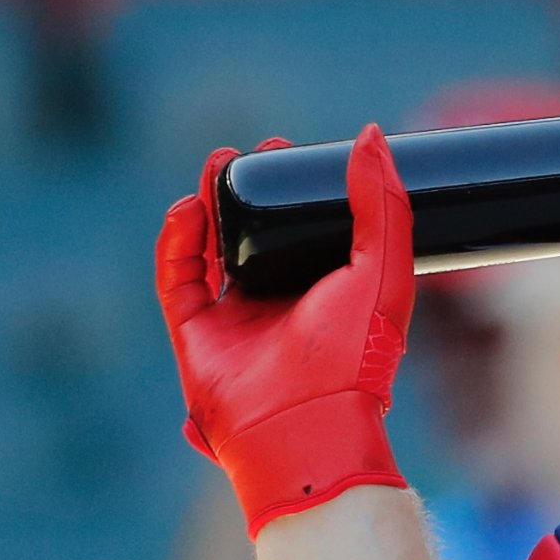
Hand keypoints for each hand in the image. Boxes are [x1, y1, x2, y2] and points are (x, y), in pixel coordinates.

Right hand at [154, 126, 416, 533]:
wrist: (305, 425)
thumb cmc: (355, 356)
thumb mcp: (384, 271)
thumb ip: (383, 204)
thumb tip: (368, 134)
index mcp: (330, 292)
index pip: (308, 228)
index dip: (297, 186)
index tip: (291, 147)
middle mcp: (283, 304)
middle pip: (258, 233)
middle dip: (249, 189)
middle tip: (250, 152)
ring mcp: (237, 320)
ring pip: (213, 249)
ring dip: (211, 204)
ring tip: (218, 163)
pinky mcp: (197, 335)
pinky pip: (177, 279)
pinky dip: (175, 241)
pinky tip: (187, 207)